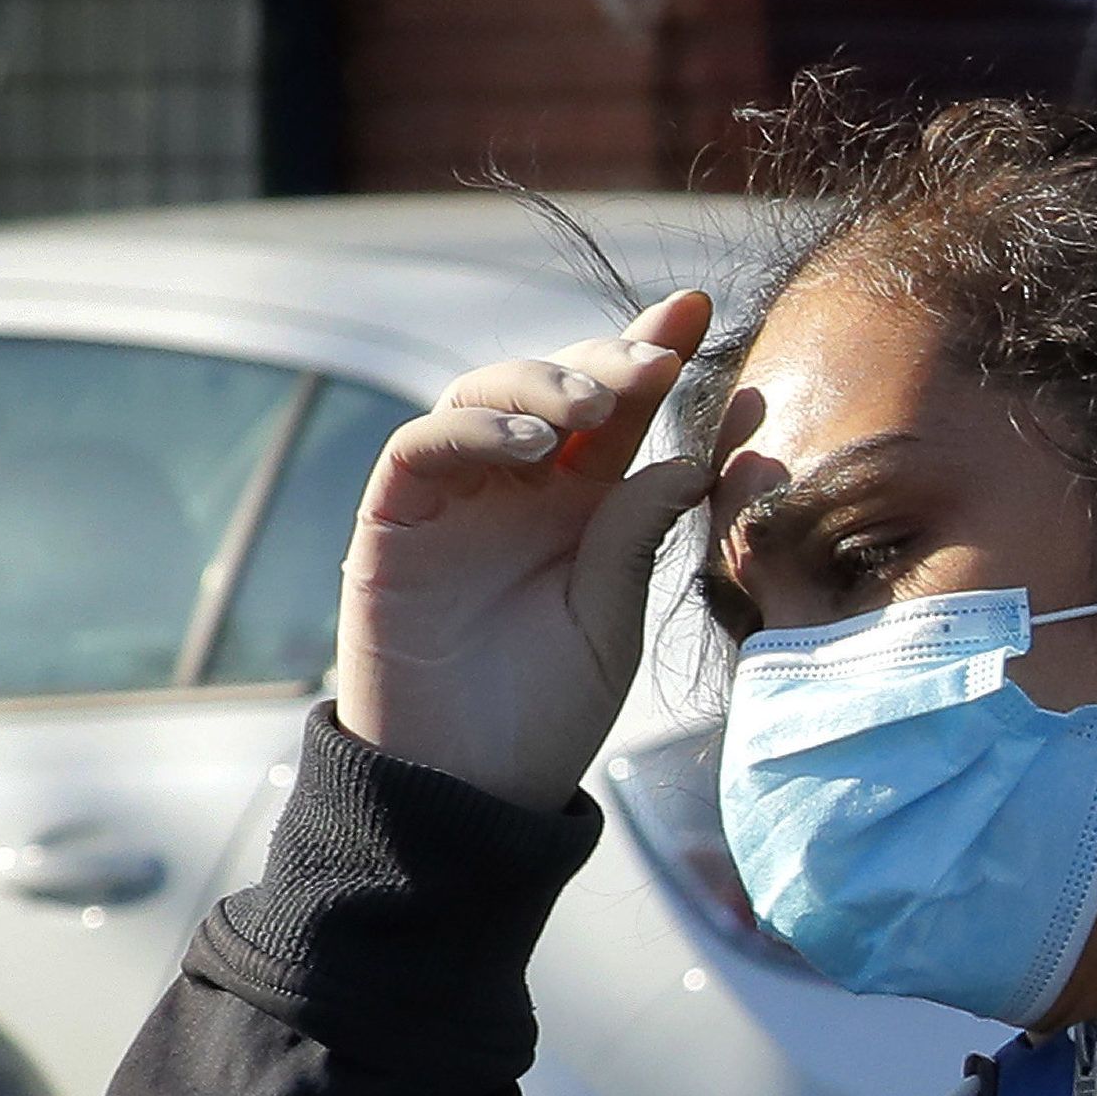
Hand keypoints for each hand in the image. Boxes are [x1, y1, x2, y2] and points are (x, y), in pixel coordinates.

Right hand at [337, 289, 719, 810]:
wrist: (472, 784)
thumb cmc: (548, 707)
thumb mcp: (613, 614)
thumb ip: (642, 531)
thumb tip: (699, 453)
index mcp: (582, 501)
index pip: (620, 408)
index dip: (652, 350)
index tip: (703, 311)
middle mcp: (517, 485)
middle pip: (555, 386)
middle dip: (607, 357)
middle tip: (660, 362)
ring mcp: (453, 495)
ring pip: (485, 394)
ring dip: (544, 384)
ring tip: (597, 409)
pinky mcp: (393, 519)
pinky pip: (422, 445)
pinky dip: (474, 429)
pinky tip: (532, 447)